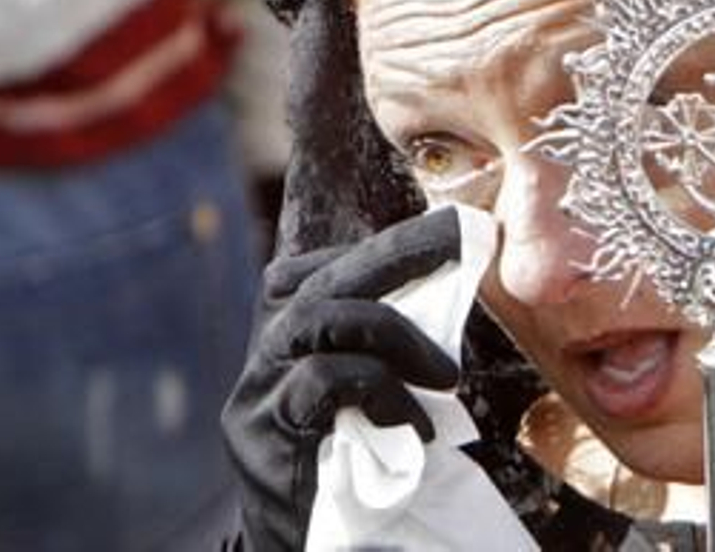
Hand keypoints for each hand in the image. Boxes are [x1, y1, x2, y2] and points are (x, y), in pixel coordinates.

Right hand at [221, 207, 464, 551]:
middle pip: (320, 283)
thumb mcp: (367, 404)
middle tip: (459, 244)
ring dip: (396, 332)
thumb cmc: (351, 479)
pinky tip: (417, 427)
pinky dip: (384, 393)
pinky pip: (323, 382)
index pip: (309, 271)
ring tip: (447, 376)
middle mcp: (259, 361)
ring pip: (316, 319)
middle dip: (397, 253)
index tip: (446, 235)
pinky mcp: (264, 440)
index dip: (379, 246)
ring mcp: (255, 397)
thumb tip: (446, 293)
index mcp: (281, 345)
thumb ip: (383, 353)